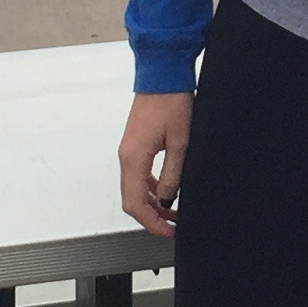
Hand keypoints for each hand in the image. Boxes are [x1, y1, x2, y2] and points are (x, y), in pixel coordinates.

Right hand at [118, 91, 190, 238]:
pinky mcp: (135, 144)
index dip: (151, 223)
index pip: (135, 204)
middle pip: (131, 200)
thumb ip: (173, 174)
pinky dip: (150, 189)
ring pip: (134, 189)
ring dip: (152, 204)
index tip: (168, 232)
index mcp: (133, 158)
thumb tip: (167, 199)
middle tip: (173, 226)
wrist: (163, 73)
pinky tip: (167, 191)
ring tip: (174, 212)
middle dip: (152, 218)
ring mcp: (129, 150)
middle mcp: (126, 156)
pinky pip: (139, 175)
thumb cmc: (171, 100)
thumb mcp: (180, 142)